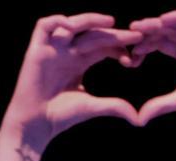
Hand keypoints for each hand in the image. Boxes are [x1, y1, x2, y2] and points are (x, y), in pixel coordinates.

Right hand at [0, 14, 141, 151]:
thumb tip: (138, 119)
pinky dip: (56, 21)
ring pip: (72, 25)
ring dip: (90, 20)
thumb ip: (114, 107)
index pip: (103, 46)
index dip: (119, 47)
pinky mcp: (36, 50)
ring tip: (111, 22)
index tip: (135, 57)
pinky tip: (72, 27)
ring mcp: (52, 49)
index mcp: (80, 63)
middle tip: (135, 35)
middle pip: (92, 35)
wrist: (36, 124)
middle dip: (113, 34)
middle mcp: (67, 52)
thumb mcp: (92, 107)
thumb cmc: (61, 117)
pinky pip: (43, 25)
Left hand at [130, 11, 175, 147]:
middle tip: (130, 33)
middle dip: (148, 32)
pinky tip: (161, 20)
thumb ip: (159, 105)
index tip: (130, 54)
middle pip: (166, 32)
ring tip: (140, 26)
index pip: (161, 44)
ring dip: (158, 23)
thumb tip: (139, 118)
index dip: (145, 46)